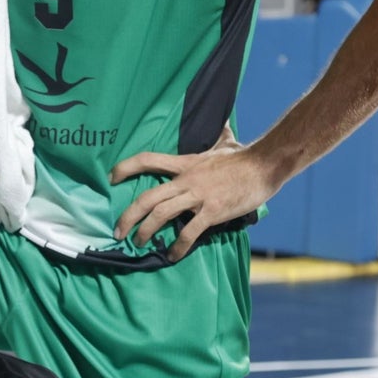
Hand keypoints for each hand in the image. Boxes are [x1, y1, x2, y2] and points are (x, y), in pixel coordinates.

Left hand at [110, 125, 280, 261]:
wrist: (266, 165)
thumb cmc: (245, 157)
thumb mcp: (226, 142)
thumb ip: (218, 135)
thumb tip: (223, 122)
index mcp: (185, 164)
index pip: (148, 160)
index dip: (126, 167)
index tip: (111, 177)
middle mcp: (186, 180)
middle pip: (147, 197)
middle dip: (128, 216)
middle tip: (117, 231)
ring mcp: (198, 196)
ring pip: (161, 214)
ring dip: (146, 231)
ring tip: (138, 243)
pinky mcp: (212, 212)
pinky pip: (189, 232)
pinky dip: (177, 246)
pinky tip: (171, 256)